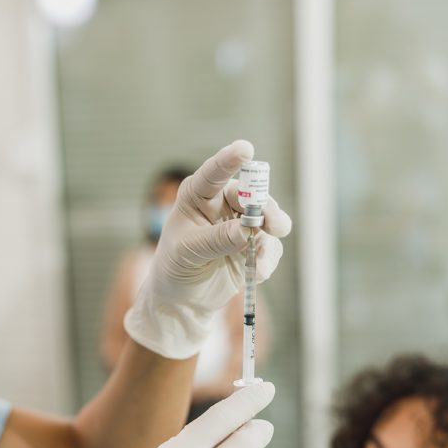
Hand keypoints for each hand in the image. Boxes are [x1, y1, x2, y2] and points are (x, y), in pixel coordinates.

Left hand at [124, 140, 291, 358]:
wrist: (182, 297)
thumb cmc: (175, 266)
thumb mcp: (189, 252)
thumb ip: (217, 239)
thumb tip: (249, 229)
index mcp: (198, 195)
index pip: (214, 173)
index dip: (230, 159)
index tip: (245, 149)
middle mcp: (222, 203)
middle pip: (253, 195)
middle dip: (266, 209)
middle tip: (272, 225)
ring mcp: (241, 223)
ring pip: (269, 218)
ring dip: (271, 234)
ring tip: (261, 257)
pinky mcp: (254, 244)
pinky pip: (271, 246)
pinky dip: (267, 259)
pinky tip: (255, 272)